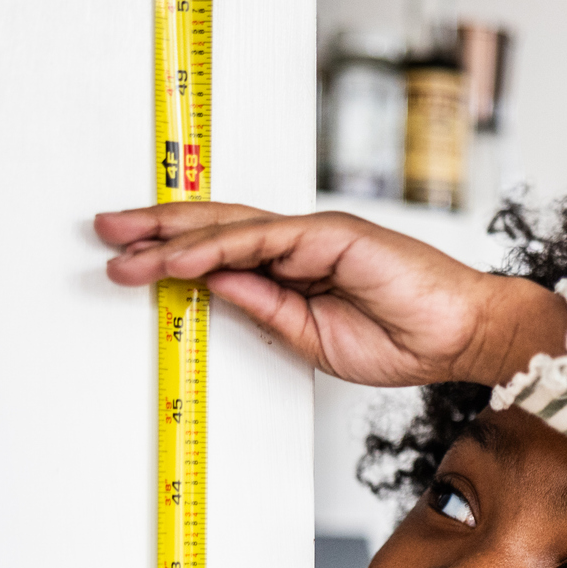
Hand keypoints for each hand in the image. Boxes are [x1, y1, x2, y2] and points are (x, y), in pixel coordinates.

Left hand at [94, 203, 566, 387]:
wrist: (461, 336)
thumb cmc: (405, 340)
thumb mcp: (311, 338)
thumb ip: (264, 309)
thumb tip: (213, 288)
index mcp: (297, 268)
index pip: (224, 251)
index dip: (174, 253)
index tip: (127, 261)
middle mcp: (301, 242)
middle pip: (215, 227)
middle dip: (155, 230)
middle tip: (105, 232)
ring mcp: (315, 234)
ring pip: (229, 227)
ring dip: (171, 238)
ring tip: (125, 248)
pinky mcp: (330, 234)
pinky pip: (260, 239)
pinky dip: (215, 248)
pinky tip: (177, 259)